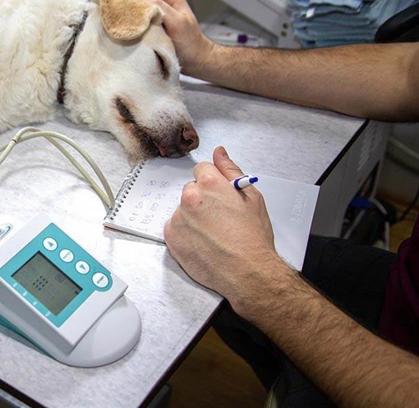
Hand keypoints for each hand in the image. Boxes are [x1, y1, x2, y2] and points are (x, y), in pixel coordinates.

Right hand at [130, 0, 214, 74]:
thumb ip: (161, 8)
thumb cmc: (191, 42)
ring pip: (139, 10)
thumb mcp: (177, 22)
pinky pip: (140, 23)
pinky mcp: (154, 28)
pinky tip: (135, 34)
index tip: (128, 6)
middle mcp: (163, 4)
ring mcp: (158, 16)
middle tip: (127, 18)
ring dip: (133, 17)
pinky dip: (136, 27)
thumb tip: (140, 0)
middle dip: (131, 5)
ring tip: (132, 27)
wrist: (196, 61)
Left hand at [164, 146, 294, 318]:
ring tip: (213, 234)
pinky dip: (185, 234)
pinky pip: (175, 228)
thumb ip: (231, 170)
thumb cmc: (253, 238)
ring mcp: (178, 218)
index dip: (213, 184)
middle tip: (219, 219)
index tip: (218, 196)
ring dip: (193, 218)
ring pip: (183, 210)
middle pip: (191, 190)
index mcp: (209, 184)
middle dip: (202, 201)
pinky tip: (202, 242)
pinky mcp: (171, 237)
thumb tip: (219, 153)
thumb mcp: (251, 197)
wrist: (247, 272)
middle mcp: (190, 198)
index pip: (201, 170)